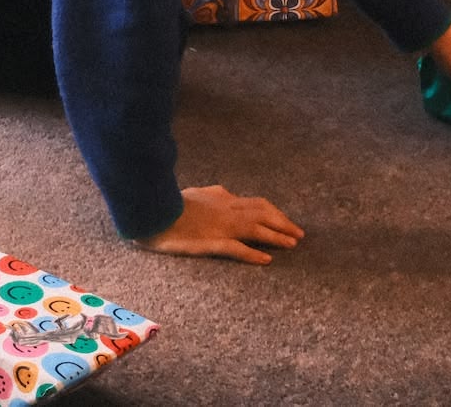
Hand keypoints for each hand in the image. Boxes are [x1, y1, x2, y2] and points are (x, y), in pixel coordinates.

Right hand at [135, 185, 303, 264]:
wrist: (151, 211)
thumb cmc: (168, 203)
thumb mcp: (194, 193)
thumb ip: (212, 194)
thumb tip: (224, 192)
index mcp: (222, 198)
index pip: (257, 204)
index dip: (275, 213)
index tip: (286, 221)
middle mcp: (227, 210)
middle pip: (264, 214)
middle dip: (284, 223)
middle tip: (299, 234)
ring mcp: (220, 226)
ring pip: (257, 229)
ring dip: (277, 236)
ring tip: (293, 244)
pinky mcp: (211, 242)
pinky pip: (237, 249)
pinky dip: (253, 254)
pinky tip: (266, 260)